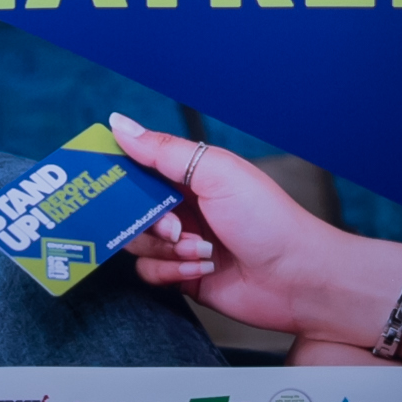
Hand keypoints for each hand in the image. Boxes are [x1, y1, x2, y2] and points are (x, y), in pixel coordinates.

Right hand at [105, 111, 401, 361]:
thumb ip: (164, 151)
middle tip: (174, 227)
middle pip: (130, 208)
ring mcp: (182, 241)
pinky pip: (151, 273)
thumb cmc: (267, 219)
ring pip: (138, 244)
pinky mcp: (183, 275)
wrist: (300, 278)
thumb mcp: (216, 174)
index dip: (119, 175)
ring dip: (165, 249)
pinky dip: (170, 271)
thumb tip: (118, 123)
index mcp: (190, 173)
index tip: (102, 183)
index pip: (138, 165)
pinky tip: (200, 268)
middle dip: (147, 221)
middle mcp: (183, 205)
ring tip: (201, 250)